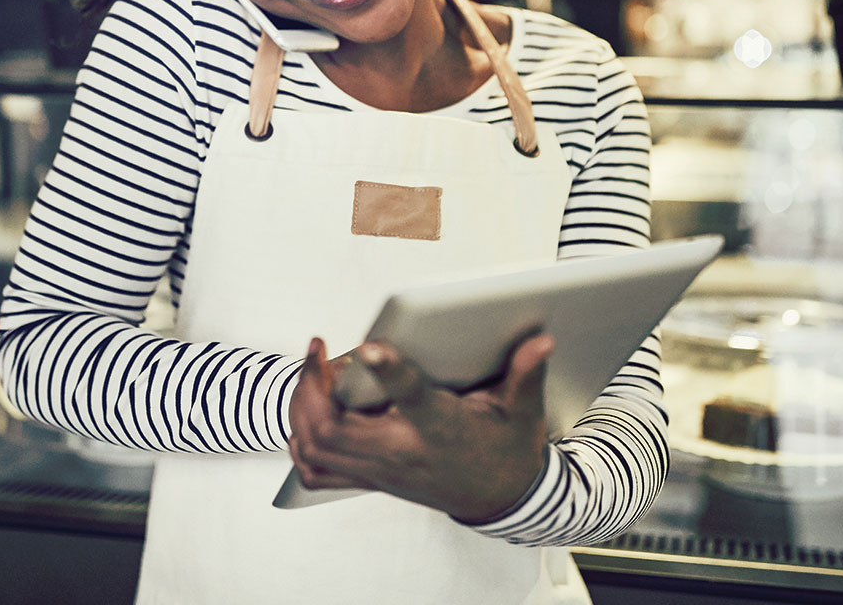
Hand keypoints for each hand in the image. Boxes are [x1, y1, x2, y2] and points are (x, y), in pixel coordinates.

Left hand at [287, 333, 553, 522]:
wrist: (502, 500)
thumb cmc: (507, 451)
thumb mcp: (524, 413)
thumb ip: (525, 375)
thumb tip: (541, 341)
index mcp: (442, 430)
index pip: (411, 399)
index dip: (389, 371)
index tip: (368, 345)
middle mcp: (403, 454)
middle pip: (336, 428)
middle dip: (313, 386)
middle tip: (319, 349)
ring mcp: (382, 471)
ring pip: (318, 446)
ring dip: (303, 406)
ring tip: (313, 370)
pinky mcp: (371, 479)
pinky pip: (318, 469)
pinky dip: (302, 439)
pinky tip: (309, 409)